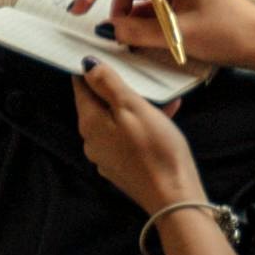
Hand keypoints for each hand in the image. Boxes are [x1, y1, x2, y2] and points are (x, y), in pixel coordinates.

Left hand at [70, 62, 202, 218]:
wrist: (174, 198)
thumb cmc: (155, 149)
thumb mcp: (132, 107)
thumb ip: (108, 84)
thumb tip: (87, 65)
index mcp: (90, 123)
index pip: (81, 87)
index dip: (91, 70)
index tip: (105, 56)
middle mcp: (92, 141)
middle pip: (98, 104)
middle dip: (116, 88)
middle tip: (137, 74)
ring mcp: (107, 157)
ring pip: (116, 120)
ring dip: (135, 106)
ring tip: (160, 96)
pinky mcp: (124, 167)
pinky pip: (128, 137)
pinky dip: (143, 124)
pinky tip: (166, 116)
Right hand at [72, 0, 254, 77]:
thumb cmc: (233, 33)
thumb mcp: (181, 34)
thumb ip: (139, 31)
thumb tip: (107, 29)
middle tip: (87, 14)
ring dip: (124, 11)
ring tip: (124, 35)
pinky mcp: (181, 1)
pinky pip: (150, 5)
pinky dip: (139, 19)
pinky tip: (137, 37)